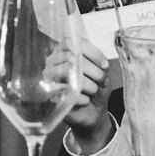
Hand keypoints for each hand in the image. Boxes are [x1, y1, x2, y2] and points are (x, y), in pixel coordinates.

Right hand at [55, 38, 115, 152]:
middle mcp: (54, 62)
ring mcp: (49, 78)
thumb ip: (100, 64)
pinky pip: (64, 93)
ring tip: (94, 91)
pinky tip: (85, 100)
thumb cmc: (96, 88)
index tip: (105, 65)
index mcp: (65, 51)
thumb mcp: (102, 73)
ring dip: (87, 84)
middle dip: (93, 71)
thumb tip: (102, 66)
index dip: (92, 53)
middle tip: (102, 81)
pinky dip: (81, 98)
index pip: (74, 42)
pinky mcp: (49, 96)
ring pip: (67, 73)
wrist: (93, 113)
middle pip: (71, 57)